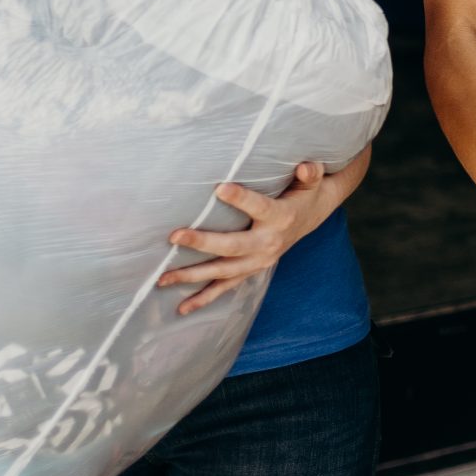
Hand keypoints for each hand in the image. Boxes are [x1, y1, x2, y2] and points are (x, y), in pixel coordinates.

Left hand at [160, 159, 352, 315]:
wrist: (311, 218)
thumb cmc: (304, 194)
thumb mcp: (312, 182)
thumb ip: (311, 174)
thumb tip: (305, 167)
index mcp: (281, 217)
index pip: (259, 207)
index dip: (241, 199)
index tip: (220, 188)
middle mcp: (269, 243)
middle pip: (233, 245)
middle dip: (203, 243)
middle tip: (175, 236)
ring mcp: (259, 261)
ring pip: (223, 271)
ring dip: (193, 275)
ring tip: (164, 278)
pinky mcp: (251, 270)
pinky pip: (226, 286)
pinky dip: (205, 298)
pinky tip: (182, 308)